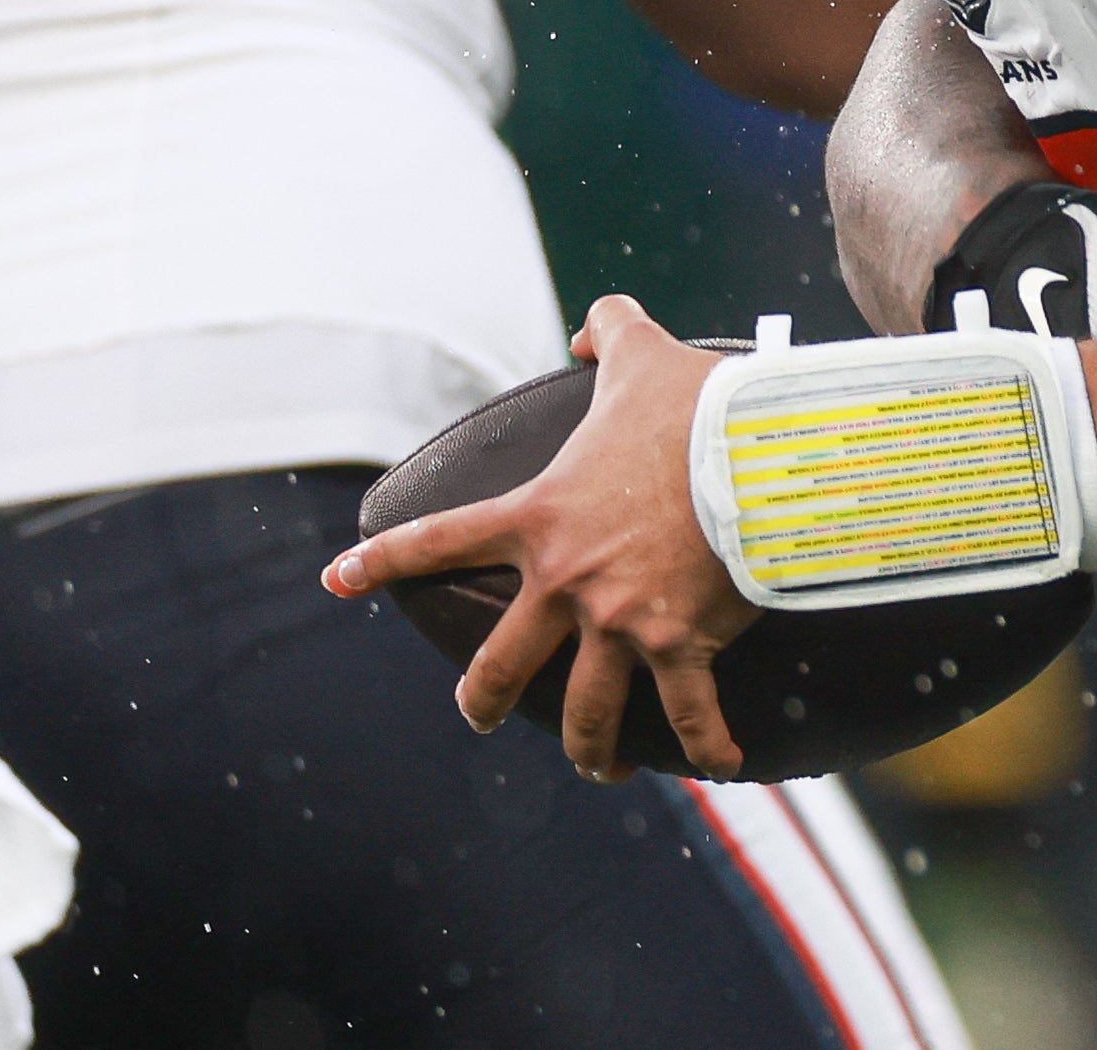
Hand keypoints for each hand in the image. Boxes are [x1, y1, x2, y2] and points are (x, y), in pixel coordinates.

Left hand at [324, 295, 757, 779]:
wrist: (758, 451)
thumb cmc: (700, 406)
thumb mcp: (646, 357)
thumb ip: (610, 333)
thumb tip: (592, 329)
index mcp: (541, 517)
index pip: (438, 541)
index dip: (383, 564)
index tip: (338, 581)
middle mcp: (566, 580)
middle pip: (499, 663)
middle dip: (482, 701)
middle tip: (481, 716)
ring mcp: (619, 621)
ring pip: (582, 709)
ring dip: (586, 748)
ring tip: (595, 766)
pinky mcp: (680, 643)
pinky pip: (688, 712)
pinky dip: (705, 744)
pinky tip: (719, 765)